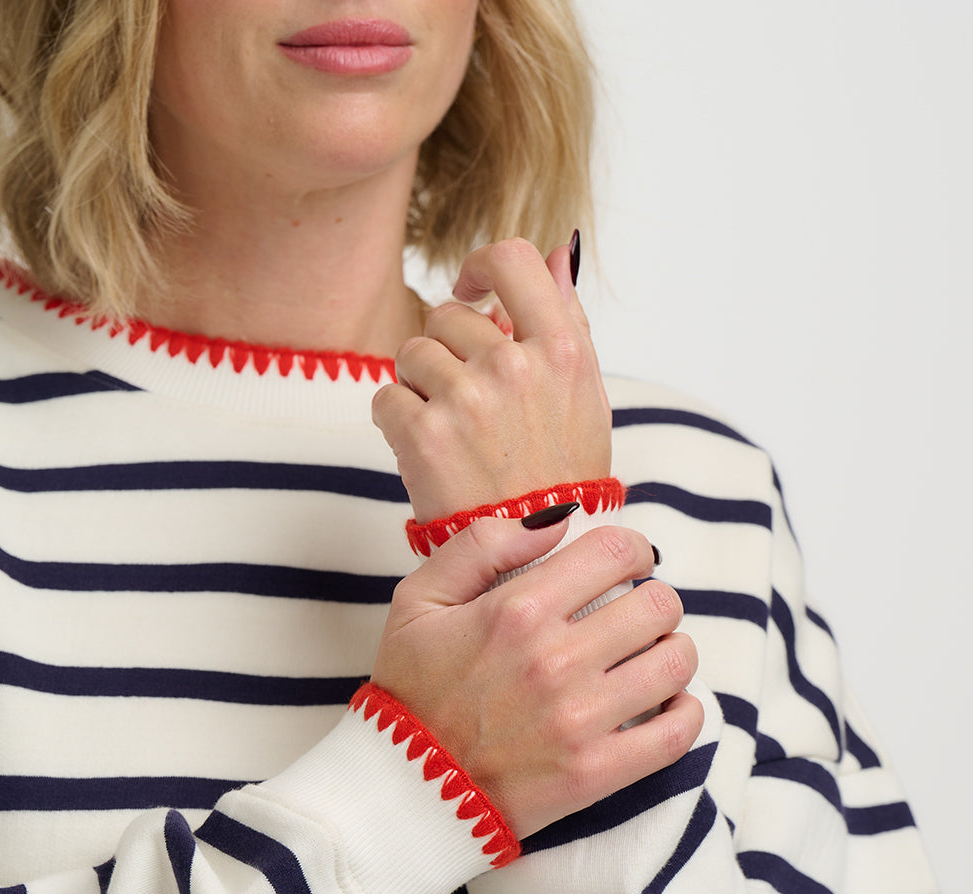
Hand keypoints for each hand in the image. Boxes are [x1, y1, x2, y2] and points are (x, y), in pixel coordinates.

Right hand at [370, 513, 702, 838]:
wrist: (405, 791)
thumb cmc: (412, 694)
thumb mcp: (418, 601)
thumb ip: (480, 544)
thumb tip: (557, 522)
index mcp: (516, 610)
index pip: (616, 551)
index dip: (634, 550)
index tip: (628, 566)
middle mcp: (554, 660)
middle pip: (658, 604)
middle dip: (654, 602)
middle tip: (636, 618)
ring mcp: (579, 719)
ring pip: (675, 662)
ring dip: (673, 653)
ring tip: (651, 659)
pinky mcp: (595, 772)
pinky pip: (677, 732)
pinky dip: (685, 713)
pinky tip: (667, 706)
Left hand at [372, 238, 611, 523]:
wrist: (535, 561)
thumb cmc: (562, 479)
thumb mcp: (586, 397)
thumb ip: (568, 320)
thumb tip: (559, 252)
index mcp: (562, 349)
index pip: (512, 259)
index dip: (481, 267)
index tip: (473, 293)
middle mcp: (514, 366)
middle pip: (447, 316)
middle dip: (448, 352)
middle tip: (468, 406)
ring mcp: (467, 400)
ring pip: (412, 355)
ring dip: (421, 388)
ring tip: (452, 433)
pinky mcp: (424, 435)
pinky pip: (386, 398)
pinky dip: (398, 424)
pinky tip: (429, 453)